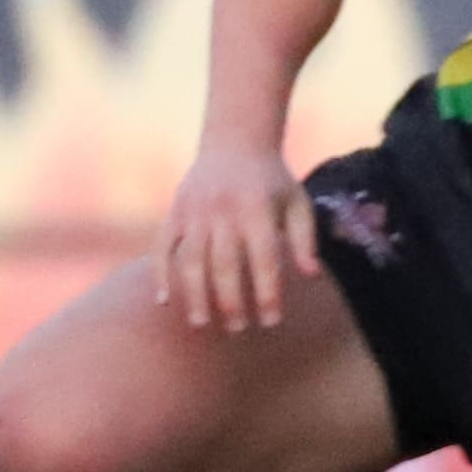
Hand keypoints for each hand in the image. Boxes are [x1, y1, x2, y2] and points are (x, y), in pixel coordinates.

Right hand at [156, 135, 313, 331]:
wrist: (235, 142)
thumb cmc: (273, 181)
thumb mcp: (298, 203)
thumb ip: (305, 240)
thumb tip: (312, 276)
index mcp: (258, 210)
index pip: (264, 259)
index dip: (267, 292)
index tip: (271, 321)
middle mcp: (224, 212)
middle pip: (225, 264)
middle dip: (231, 300)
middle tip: (238, 329)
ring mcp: (195, 212)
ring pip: (191, 259)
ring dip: (195, 294)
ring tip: (202, 323)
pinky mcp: (175, 212)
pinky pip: (161, 247)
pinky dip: (160, 273)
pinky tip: (164, 301)